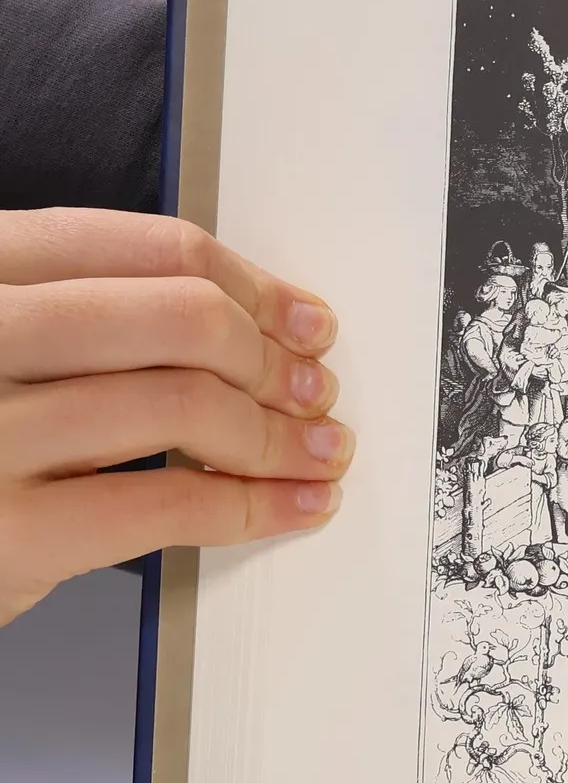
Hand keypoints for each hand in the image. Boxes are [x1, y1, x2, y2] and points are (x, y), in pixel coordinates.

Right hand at [0, 209, 352, 625]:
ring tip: (320, 452)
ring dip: (279, 436)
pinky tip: (295, 504)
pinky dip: (253, 506)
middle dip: (271, 359)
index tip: (305, 321)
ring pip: (184, 406)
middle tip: (314, 393)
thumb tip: (262, 323)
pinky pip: (163, 504)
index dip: (251, 286)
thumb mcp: (9, 346)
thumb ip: (96, 314)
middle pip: (180, 319)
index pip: (148, 248)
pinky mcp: (4, 534)